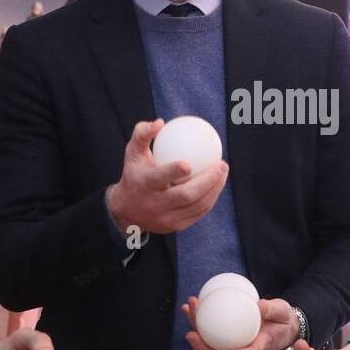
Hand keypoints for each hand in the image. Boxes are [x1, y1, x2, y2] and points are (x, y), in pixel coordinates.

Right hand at [106, 119, 227, 234]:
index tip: (189, 162)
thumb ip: (143, 134)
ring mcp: (166, 219)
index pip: (160, 178)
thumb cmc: (134, 173)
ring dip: (215, 189)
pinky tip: (218, 184)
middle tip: (221, 164)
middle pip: (186, 195)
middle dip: (208, 180)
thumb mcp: (132, 152)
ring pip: (197, 206)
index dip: (174, 172)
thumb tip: (160, 122)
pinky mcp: (176, 227)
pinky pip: (199, 213)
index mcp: (144, 185)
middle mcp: (155, 204)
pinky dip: (210, 198)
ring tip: (223, 172)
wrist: (126, 210)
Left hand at [183, 296, 298, 349]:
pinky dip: (199, 320)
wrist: (279, 324)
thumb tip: (259, 305)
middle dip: (202, 348)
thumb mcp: (283, 312)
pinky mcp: (226, 337)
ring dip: (196, 329)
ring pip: (211, 345)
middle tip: (191, 333)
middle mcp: (242, 349)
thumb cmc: (282, 319)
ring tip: (187, 309)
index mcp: (259, 347)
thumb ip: (273, 309)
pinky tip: (191, 306)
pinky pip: (210, 332)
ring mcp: (233, 344)